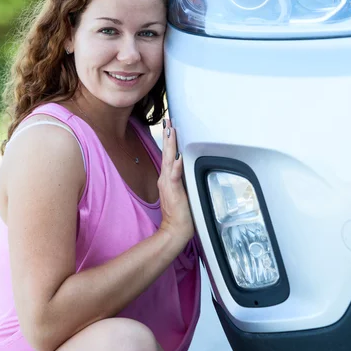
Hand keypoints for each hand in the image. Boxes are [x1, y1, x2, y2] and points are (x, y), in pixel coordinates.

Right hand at [157, 119, 193, 245]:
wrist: (175, 229)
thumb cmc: (180, 214)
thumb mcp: (181, 192)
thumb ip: (180, 179)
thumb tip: (184, 168)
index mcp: (167, 178)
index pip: (168, 155)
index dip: (169, 141)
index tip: (170, 127)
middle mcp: (165, 178)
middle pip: (167, 153)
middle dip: (168, 136)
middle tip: (168, 121)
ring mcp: (168, 184)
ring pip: (169, 160)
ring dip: (171, 145)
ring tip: (171, 131)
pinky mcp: (173, 191)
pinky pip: (175, 176)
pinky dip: (176, 166)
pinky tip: (178, 157)